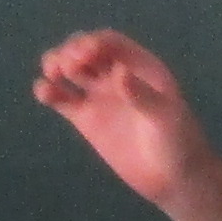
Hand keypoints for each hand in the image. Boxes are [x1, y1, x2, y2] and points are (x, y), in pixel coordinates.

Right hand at [31, 29, 212, 210]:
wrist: (172, 178)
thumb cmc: (178, 141)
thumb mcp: (166, 116)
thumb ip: (142, 95)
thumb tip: (118, 73)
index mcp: (140, 66)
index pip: (111, 43)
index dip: (94, 43)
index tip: (84, 54)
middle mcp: (116, 75)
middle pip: (86, 51)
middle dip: (72, 51)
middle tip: (66, 66)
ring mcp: (100, 96)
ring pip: (71, 71)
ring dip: (56, 64)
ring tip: (51, 74)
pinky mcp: (86, 119)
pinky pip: (63, 99)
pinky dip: (50, 92)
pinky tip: (43, 92)